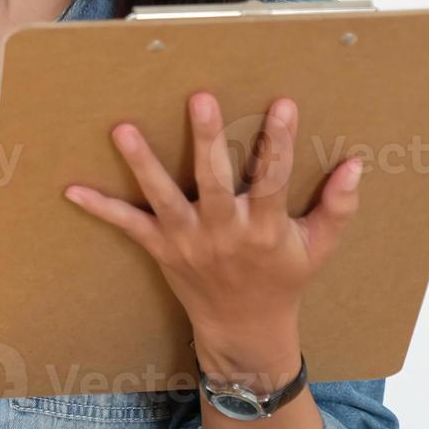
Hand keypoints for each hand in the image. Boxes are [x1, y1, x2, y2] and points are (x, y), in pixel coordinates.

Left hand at [63, 92, 363, 376]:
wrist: (245, 330)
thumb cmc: (283, 279)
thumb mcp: (319, 248)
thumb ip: (337, 206)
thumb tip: (356, 164)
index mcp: (266, 228)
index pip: (275, 178)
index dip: (279, 141)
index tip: (283, 103)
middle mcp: (225, 232)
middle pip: (215, 180)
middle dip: (207, 140)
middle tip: (200, 98)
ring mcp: (189, 240)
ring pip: (164, 197)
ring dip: (143, 163)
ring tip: (122, 129)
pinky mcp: (161, 249)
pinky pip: (127, 226)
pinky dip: (100, 208)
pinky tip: (72, 189)